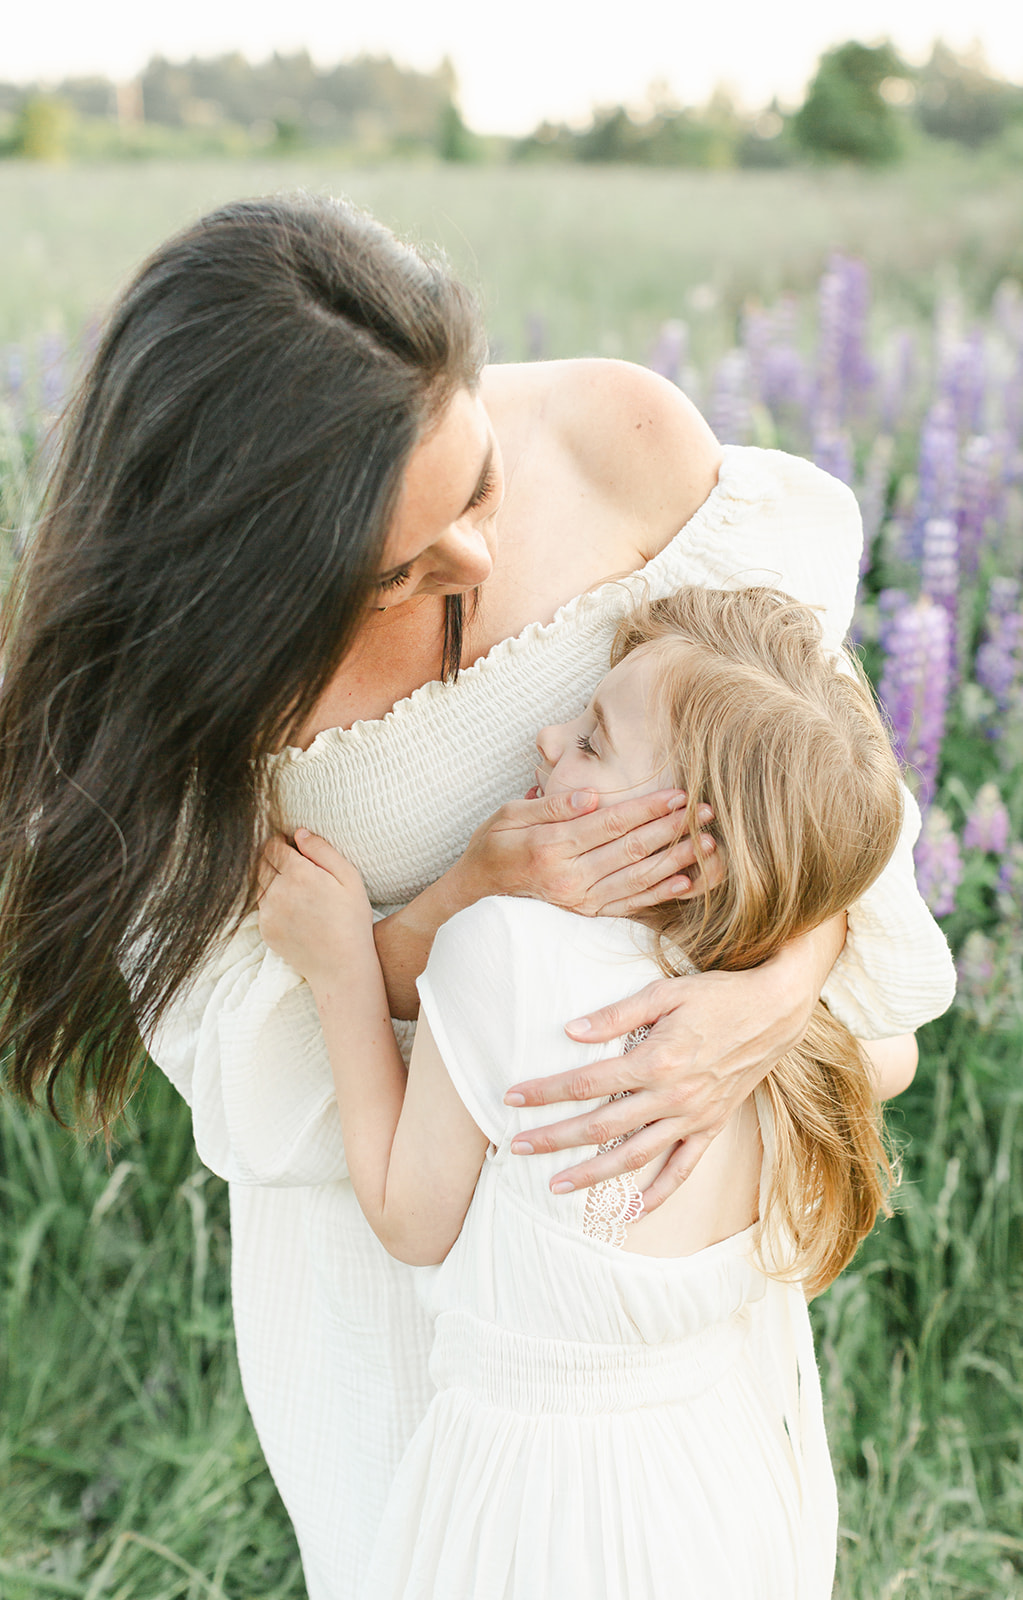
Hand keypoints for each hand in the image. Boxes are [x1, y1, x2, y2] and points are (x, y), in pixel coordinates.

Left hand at [257, 830, 371, 986]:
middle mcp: (277, 890)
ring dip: (272, 880)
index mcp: (298, 873)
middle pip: (262, 863)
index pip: (273, 846)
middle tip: (292, 864)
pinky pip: (262, 907)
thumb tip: (299, 833)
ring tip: (296, 889)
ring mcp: (268, 912)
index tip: (289, 843)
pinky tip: (294, 910)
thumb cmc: (351, 920)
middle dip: (274, 858)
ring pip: (260, 884)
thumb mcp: (349, 877)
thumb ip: (322, 850)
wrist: (341, 966)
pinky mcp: (265, 929)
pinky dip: (273, 902)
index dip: (280, 841)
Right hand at [455, 788, 719, 916]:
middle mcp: (570, 878)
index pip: (610, 824)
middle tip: (707, 812)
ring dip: (676, 860)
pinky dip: (659, 893)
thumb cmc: (491, 848)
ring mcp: (580, 901)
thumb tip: (593, 796)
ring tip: (707, 843)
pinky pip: (629, 905)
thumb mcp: (508, 815)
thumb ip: (552, 806)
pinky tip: (685, 880)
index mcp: (551, 847)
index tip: (678, 794)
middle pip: (631, 850)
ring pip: (638, 879)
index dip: (647, 808)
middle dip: (672, 829)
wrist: (472, 898)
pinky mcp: (585, 915)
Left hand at [503, 952, 825, 1211]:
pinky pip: (681, 1170)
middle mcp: (672, 1096)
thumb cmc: (716, 995)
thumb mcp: (664, 992)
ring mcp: (693, 1117)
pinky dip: (656, 1196)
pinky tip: (629, 1214)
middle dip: (555, 1138)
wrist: (775, 1011)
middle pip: (601, 1125)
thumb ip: (615, 1015)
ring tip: (556, 1187)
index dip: (546, 1092)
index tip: (512, 1098)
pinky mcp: (711, 1127)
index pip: (586, 1082)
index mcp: (656, 1060)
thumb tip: (570, 1031)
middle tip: (516, 1147)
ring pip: (634, 1156)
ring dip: (593, 1174)